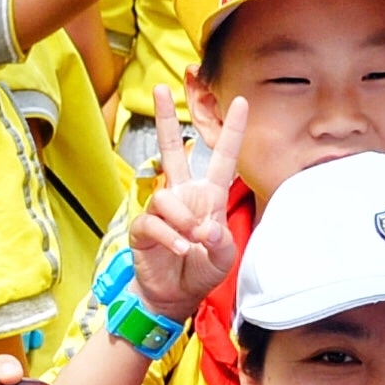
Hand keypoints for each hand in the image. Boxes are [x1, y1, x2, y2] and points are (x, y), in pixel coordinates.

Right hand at [129, 87, 240, 316]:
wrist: (173, 295)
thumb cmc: (200, 270)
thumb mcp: (223, 257)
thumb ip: (220, 240)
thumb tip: (205, 227)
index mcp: (208, 196)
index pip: (221, 157)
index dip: (231, 130)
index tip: (241, 102)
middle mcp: (183, 195)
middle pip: (172, 149)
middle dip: (165, 119)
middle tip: (161, 89)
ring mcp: (161, 210)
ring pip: (166, 196)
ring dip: (181, 220)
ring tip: (190, 243)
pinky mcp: (143, 227)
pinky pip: (154, 221)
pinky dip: (169, 236)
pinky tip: (179, 249)